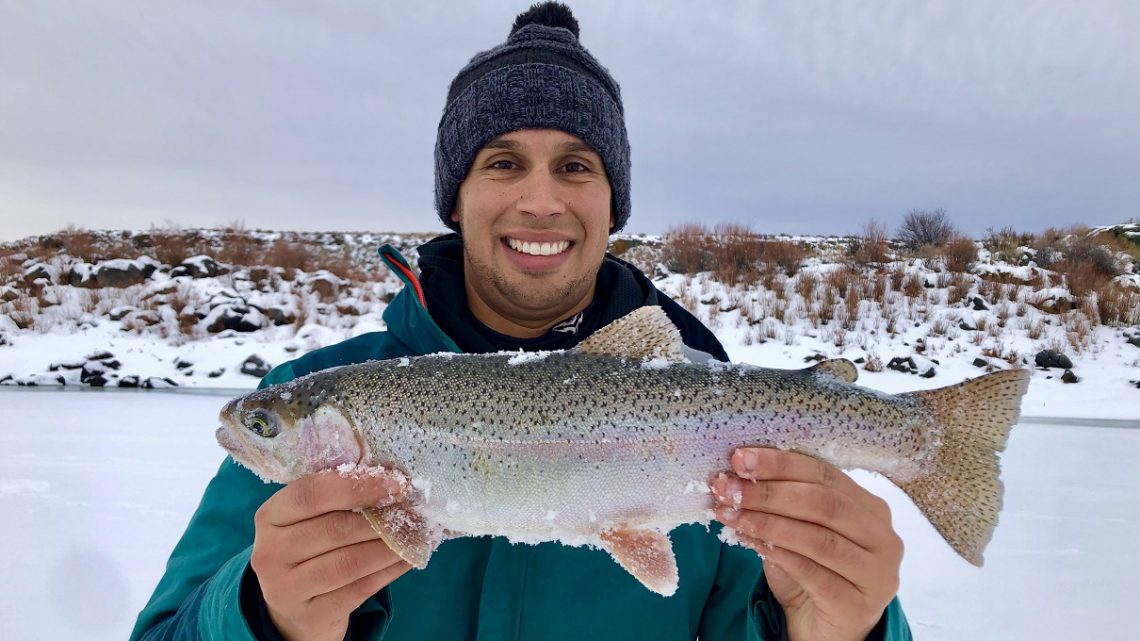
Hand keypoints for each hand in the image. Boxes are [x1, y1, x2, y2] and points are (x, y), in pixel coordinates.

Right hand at [251, 470, 411, 640]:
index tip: (396, 483)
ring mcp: (286, 588)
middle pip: (336, 528)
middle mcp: (270, 553)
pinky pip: (359, 589)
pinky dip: (389, 571)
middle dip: (381, 519)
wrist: (294, 609)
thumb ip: (336, 499)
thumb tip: (391, 480)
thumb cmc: (309, 550)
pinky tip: (408, 559)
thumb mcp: (308, 521)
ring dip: (390, 546)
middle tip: (414, 512)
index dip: (357, 485)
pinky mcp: (311, 615)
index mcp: (270, 517)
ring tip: (416, 535)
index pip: (311, 493)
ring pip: (350, 562)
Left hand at [712, 448, 902, 640]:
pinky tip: (750, 542)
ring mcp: (876, 572)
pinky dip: (777, 554)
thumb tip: (737, 475)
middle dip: (769, 492)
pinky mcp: (859, 604)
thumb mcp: (797, 530)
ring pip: (817, 537)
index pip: (823, 473)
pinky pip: (812, 572)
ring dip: (767, 522)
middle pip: (823, 502)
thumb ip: (782, 504)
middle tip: (728, 487)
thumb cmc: (812, 573)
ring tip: (731, 514)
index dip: (779, 463)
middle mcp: (882, 536)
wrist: (824, 629)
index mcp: (869, 507)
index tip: (739, 458)